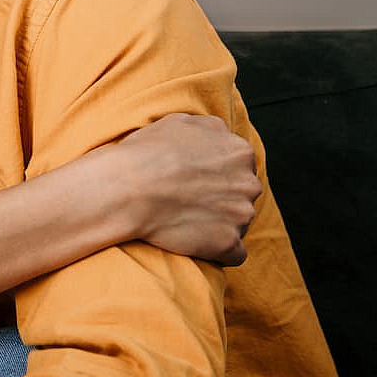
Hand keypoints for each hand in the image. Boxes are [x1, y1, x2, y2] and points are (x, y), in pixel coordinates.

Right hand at [117, 113, 261, 265]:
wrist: (128, 189)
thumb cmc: (147, 154)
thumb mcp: (181, 122)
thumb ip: (210, 129)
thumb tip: (219, 135)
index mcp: (239, 152)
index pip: (240, 166)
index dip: (217, 174)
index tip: (196, 181)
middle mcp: (248, 183)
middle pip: (243, 194)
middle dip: (224, 199)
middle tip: (191, 201)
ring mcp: (241, 215)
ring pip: (240, 223)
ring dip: (220, 224)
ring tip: (187, 221)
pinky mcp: (228, 243)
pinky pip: (235, 254)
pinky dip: (220, 252)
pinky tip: (197, 243)